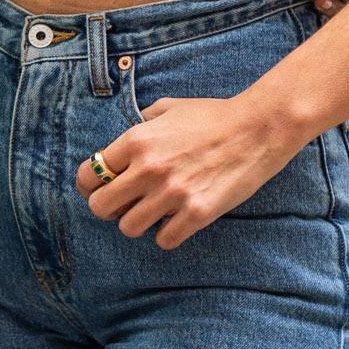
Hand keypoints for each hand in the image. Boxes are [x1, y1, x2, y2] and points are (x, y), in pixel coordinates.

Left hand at [75, 97, 298, 249]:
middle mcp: (149, 168)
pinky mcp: (197, 213)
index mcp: (137, 140)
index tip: (102, 188)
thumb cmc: (213, 116)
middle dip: (109, 209)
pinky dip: (166, 234)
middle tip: (124, 205)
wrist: (259, 128)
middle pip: (100, 207)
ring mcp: (172, 193)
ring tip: (153, 213)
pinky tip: (176, 221)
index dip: (91, 186)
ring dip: (138, 223)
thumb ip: (140, 125)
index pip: (89, 175)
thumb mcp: (168, 108)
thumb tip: (121, 144)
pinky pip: (163, 240)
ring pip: (128, 228)